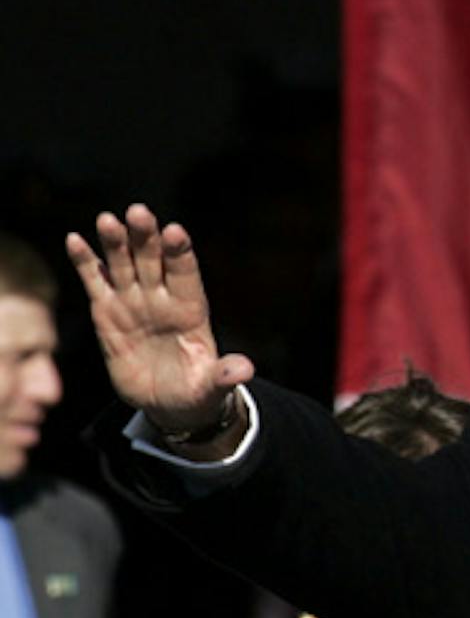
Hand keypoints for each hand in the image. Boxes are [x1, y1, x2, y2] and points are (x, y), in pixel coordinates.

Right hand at [64, 204, 254, 444]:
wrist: (166, 405)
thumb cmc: (195, 393)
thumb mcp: (211, 388)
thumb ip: (224, 375)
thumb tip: (245, 370)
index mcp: (192, 311)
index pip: (187, 276)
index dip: (181, 254)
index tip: (176, 232)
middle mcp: (162, 299)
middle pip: (154, 260)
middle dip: (147, 237)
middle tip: (139, 212)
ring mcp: (133, 301)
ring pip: (124, 264)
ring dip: (115, 242)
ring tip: (107, 220)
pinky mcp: (107, 311)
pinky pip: (95, 281)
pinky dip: (85, 262)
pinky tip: (75, 240)